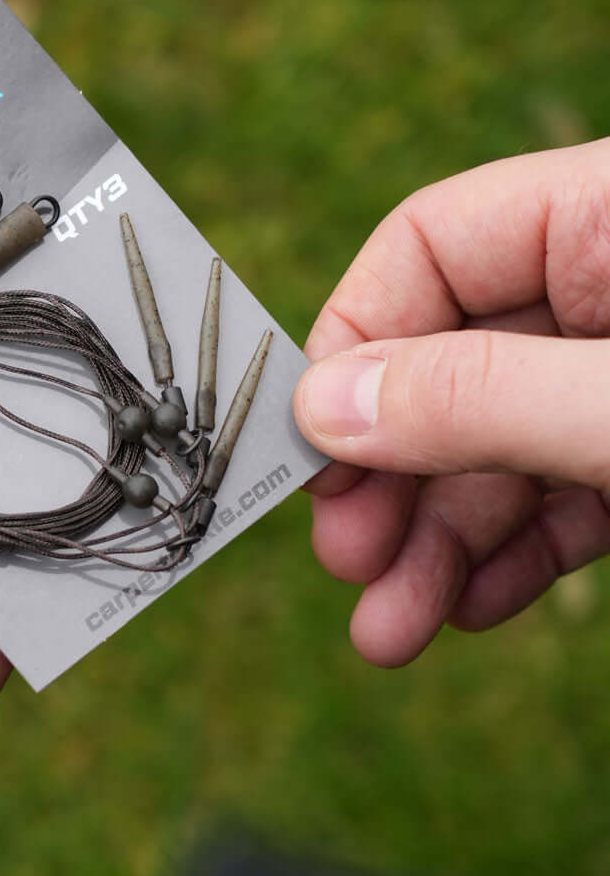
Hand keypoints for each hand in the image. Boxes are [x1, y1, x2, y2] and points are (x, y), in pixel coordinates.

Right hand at [293, 138, 609, 666]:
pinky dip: (511, 555)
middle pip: (449, 363)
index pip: (430, 243)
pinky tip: (468, 610)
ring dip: (435, 542)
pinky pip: (561, 491)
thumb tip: (323, 406)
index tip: (314, 449)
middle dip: (392, 476)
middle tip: (348, 559)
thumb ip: (482, 396)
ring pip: (499, 444)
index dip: (355, 343)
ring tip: (391, 632)